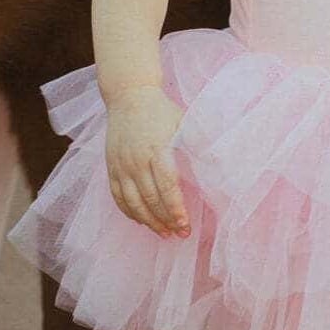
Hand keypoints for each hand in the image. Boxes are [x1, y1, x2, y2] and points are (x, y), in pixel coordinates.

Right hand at [103, 85, 189, 236]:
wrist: (129, 96)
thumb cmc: (162, 111)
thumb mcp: (184, 122)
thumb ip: (197, 144)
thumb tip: (218, 166)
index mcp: (157, 149)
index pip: (167, 186)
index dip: (176, 208)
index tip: (185, 224)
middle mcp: (136, 159)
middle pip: (150, 198)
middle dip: (166, 220)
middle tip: (180, 234)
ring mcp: (121, 164)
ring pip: (132, 202)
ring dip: (148, 221)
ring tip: (163, 233)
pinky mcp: (111, 166)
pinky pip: (117, 196)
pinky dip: (129, 212)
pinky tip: (141, 221)